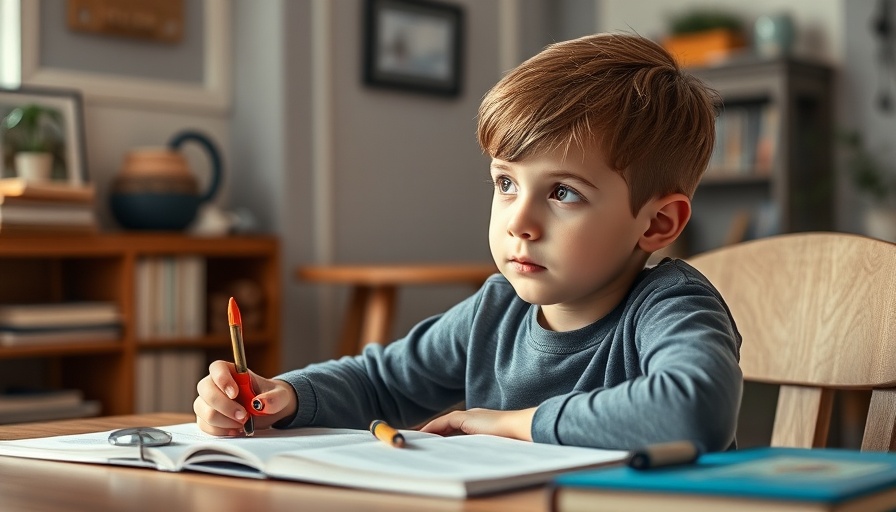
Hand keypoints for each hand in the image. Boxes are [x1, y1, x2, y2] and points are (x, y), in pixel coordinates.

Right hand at [194, 360, 297, 435]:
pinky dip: (221, 430)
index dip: (222, 379)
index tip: (235, 393)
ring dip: (223, 420)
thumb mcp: (280, 396)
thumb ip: (273, 398)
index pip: (217, 368)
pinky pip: (205, 425)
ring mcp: (208, 402)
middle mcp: (215, 384)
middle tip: (244, 416)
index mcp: (231, 371)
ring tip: (243, 423)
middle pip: (205, 390)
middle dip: (224, 406)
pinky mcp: (207, 418)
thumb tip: (260, 403)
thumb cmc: (271, 397)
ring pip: (203, 410)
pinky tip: (236, 430)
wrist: (268, 412)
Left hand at [419, 407, 536, 440]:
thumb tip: (474, 460)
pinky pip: (443, 422)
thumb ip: (484, 448)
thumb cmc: (512, 441)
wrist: (519, 428)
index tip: (435, 442)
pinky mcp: (466, 417)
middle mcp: (474, 417)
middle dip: (435, 432)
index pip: (458, 428)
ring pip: (444, 422)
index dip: (445, 434)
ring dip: (431, 430)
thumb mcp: (494, 445)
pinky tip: (424, 434)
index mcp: (482, 423)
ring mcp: (470, 415)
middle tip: (422, 440)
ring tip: (419, 438)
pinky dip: (433, 427)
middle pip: (448, 424)